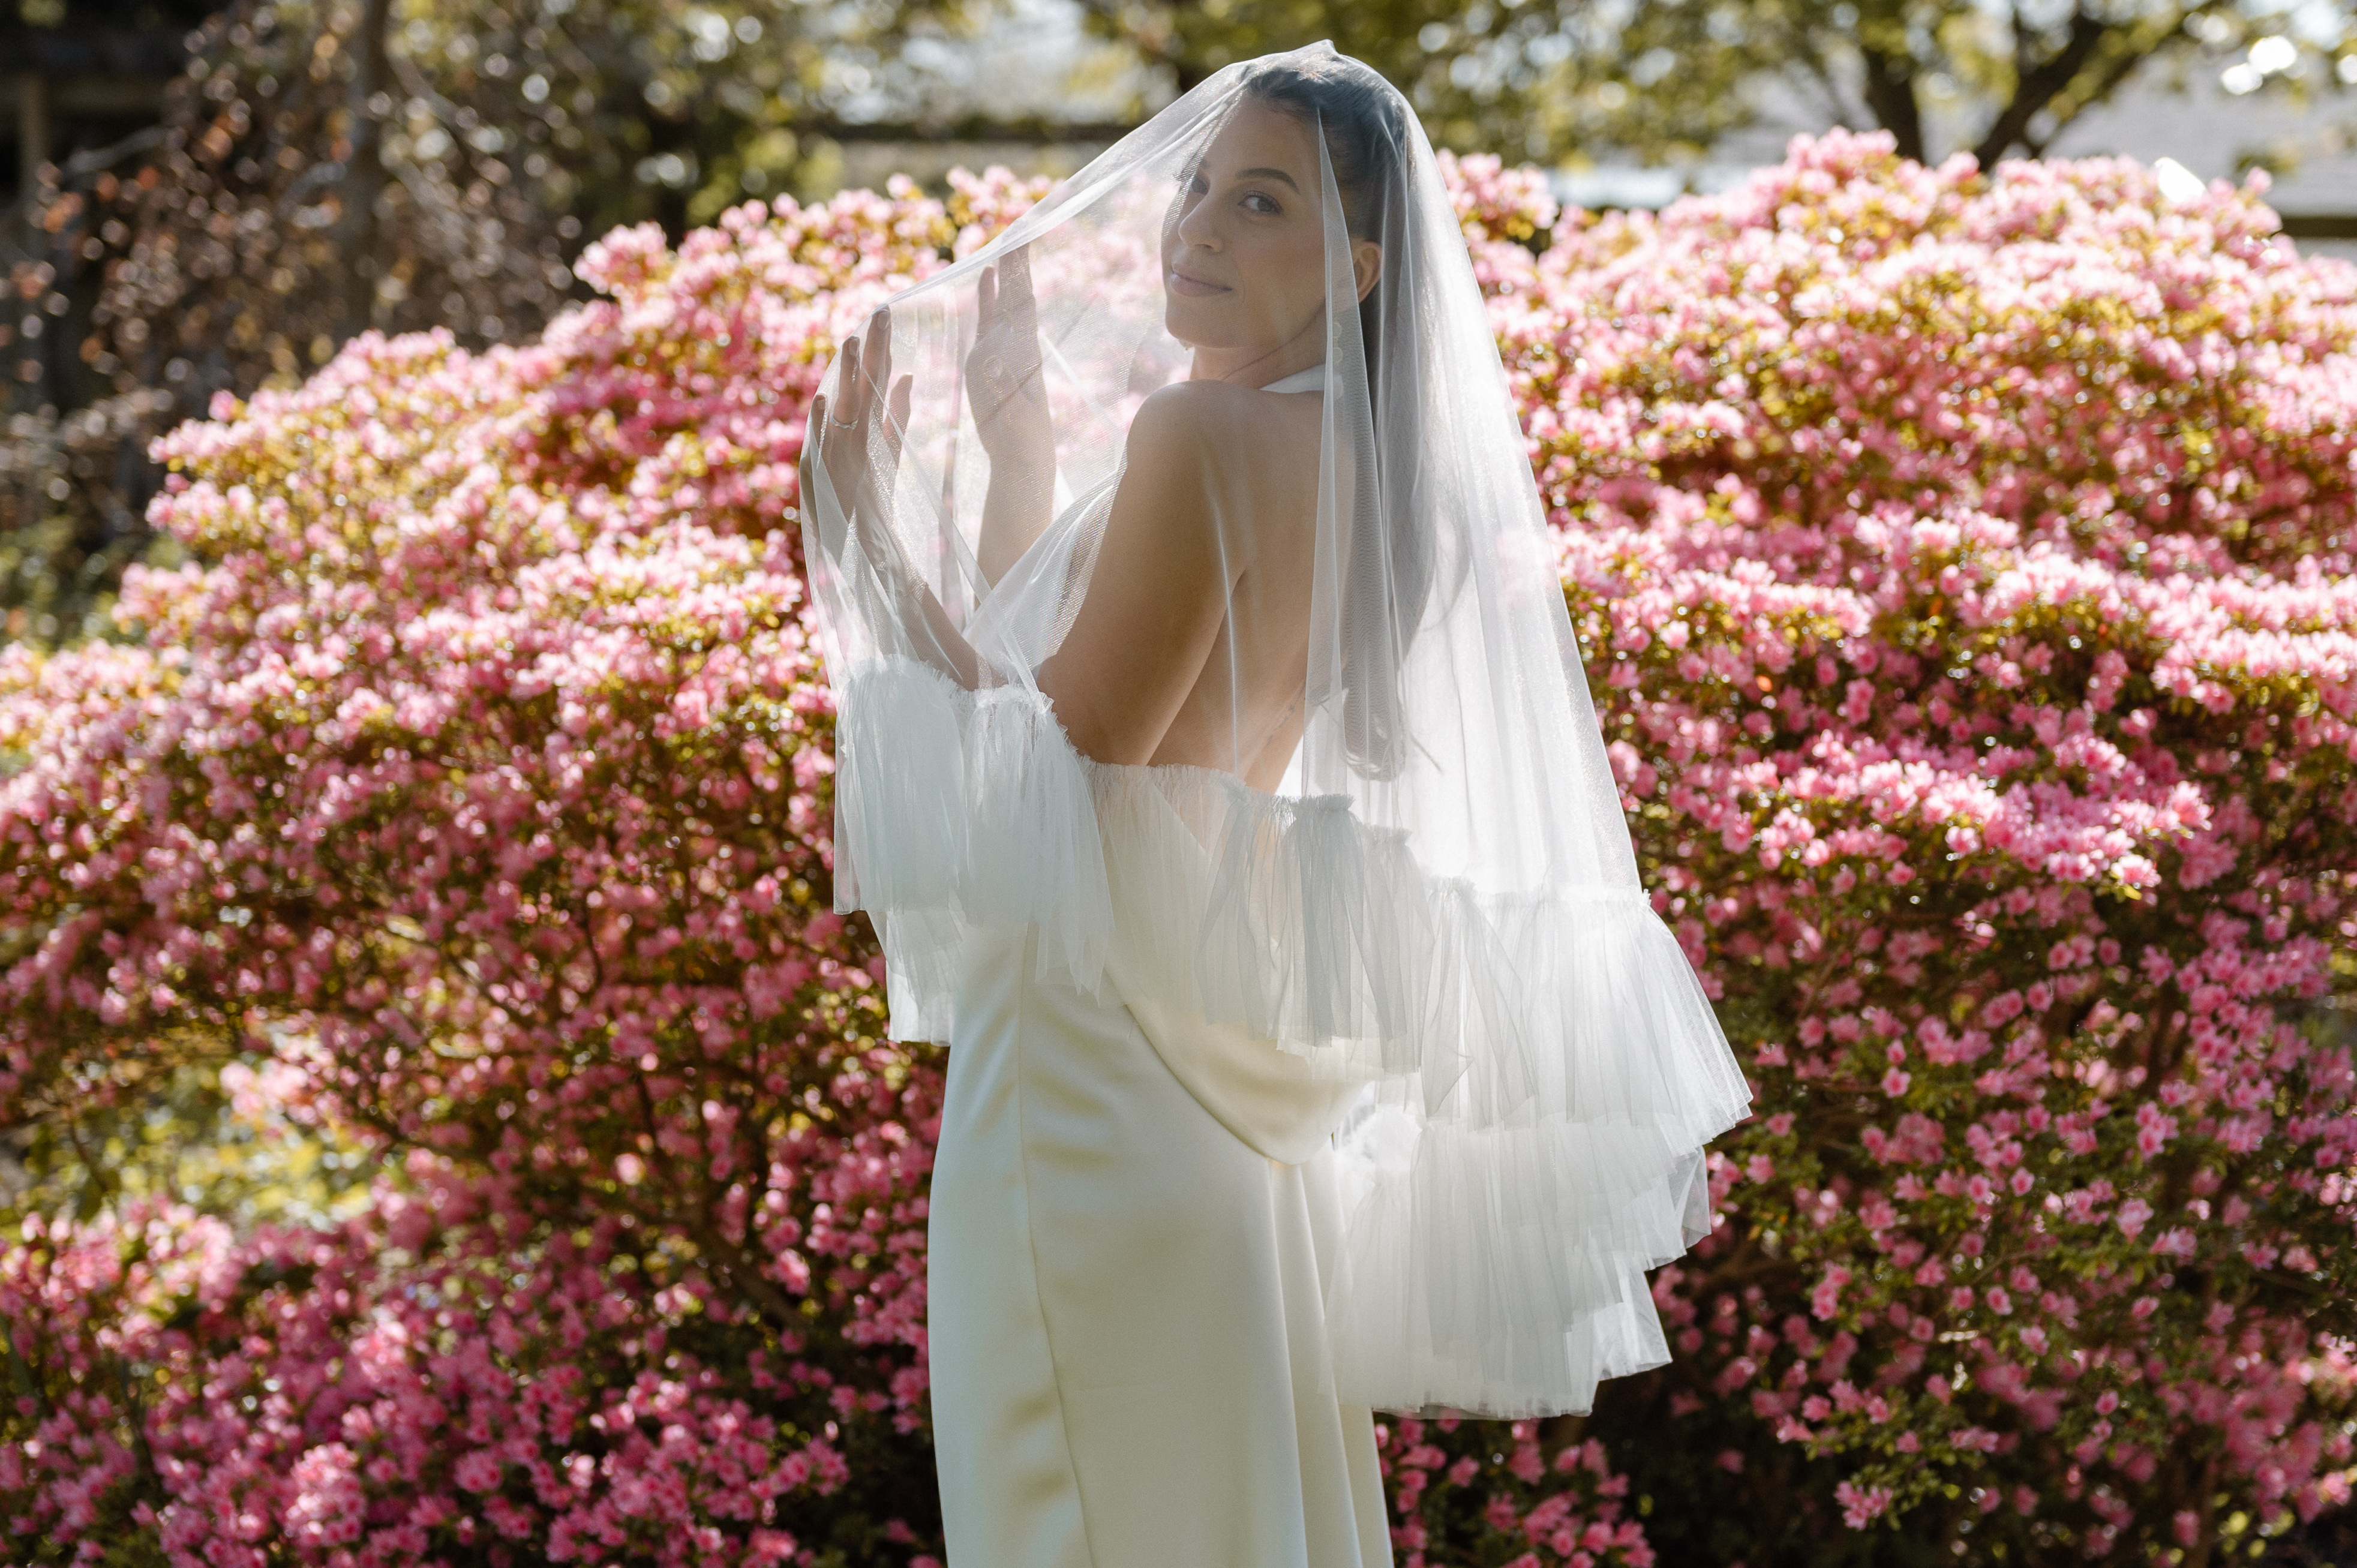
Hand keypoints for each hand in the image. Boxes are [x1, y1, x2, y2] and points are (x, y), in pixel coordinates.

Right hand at [801, 305, 912, 559]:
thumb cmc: (872, 494)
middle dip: (870, 349)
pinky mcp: (824, 474)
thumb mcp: (888, 451)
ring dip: (845, 376)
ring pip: (842, 408)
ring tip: (852, 342)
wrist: (861, 543)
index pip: (873, 378)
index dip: (880, 348)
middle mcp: (848, 432)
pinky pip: (822, 446)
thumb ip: (896, 415)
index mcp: (865, 425)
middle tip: (880, 313)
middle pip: (861, 384)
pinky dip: (821, 424)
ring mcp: (836, 451)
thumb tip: (908, 376)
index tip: (888, 315)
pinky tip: (823, 399)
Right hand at [966, 246, 1053, 476]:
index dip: (1021, 268)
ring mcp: (1003, 348)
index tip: (1022, 235)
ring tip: (1003, 239)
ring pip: (1005, 298)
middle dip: (1016, 258)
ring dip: (1005, 270)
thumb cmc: (1018, 438)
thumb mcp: (1010, 414)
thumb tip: (989, 358)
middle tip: (1018, 222)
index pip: (1023, 299)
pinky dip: (988, 293)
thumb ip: (999, 384)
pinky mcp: (990, 358)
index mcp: (1022, 350)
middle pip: (1017, 290)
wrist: (1022, 458)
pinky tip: (987, 275)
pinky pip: (988, 316)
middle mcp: (1015, 343)